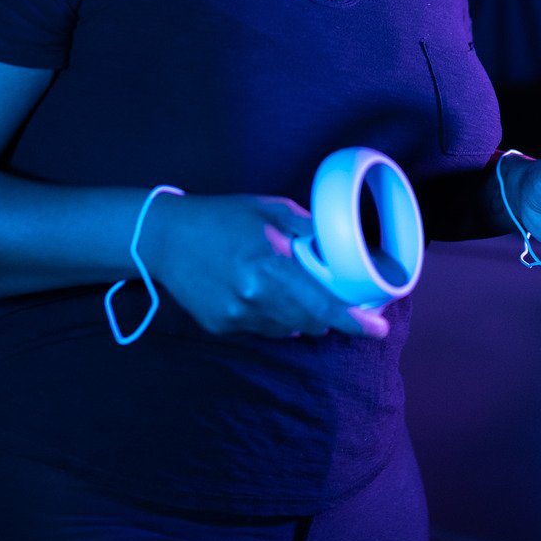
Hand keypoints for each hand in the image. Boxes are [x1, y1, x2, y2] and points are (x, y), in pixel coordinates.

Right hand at [140, 192, 389, 338]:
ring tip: (281, 285)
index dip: (354, 322)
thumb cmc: (220, 218)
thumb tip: (340, 245)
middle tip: (326, 294)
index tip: (376, 329)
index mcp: (269, 266)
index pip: (322, 304)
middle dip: (325, 313)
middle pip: (310, 322)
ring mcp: (236, 316)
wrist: (164, 238)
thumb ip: (308, 230)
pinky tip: (254, 291)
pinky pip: (261, 329)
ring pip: (287, 328)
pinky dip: (269, 315)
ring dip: (297, 314)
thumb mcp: (270, 211)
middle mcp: (254, 297)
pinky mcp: (221, 326)